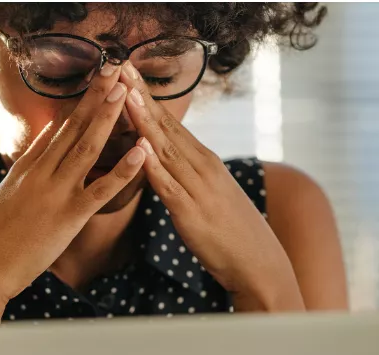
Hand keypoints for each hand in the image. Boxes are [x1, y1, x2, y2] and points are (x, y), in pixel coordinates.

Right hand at [0, 65, 145, 322]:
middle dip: (95, 97)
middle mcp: (40, 173)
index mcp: (25, 168)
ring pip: (87, 147)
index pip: (57, 129)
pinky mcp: (68, 216)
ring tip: (125, 91)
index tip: (95, 81)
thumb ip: (24, 175)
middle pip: (72, 127)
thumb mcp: (5, 200)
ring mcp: (55, 192)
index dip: (78, 104)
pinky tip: (142, 151)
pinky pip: (102, 189)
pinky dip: (124, 169)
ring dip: (108, 117)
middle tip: (115, 69)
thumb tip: (38, 154)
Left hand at [118, 63, 303, 310]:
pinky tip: (140, 150)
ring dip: (144, 121)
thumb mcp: (208, 193)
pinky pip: (169, 187)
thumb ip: (186, 174)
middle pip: (166, 127)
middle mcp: (203, 168)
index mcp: (204, 161)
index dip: (146, 96)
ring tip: (126, 95)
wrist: (258, 264)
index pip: (170, 123)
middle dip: (141, 96)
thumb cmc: (230, 232)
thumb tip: (164, 159)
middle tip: (119, 66)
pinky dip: (154, 167)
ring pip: (166, 150)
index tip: (127, 71)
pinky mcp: (192, 214)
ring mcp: (198, 189)